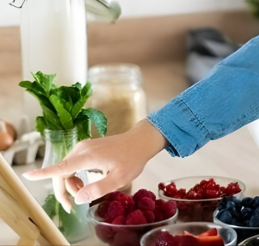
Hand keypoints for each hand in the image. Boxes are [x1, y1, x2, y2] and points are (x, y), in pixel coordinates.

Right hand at [23, 119, 166, 212]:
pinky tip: (86, 182)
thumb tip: (78, 198)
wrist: (141, 140)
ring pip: (66, 169)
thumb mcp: (119, 178)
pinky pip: (73, 164)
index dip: (43, 173)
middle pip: (61, 172)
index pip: (60, 167)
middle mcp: (81, 150)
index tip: (28, 175)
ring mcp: (83, 147)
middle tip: (72, 206)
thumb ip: (98, 188)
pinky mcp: (86, 148)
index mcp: (87, 157)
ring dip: (71, 184)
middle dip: (63, 191)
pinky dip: (75, 176)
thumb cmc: (132, 158)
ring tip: (86, 192)